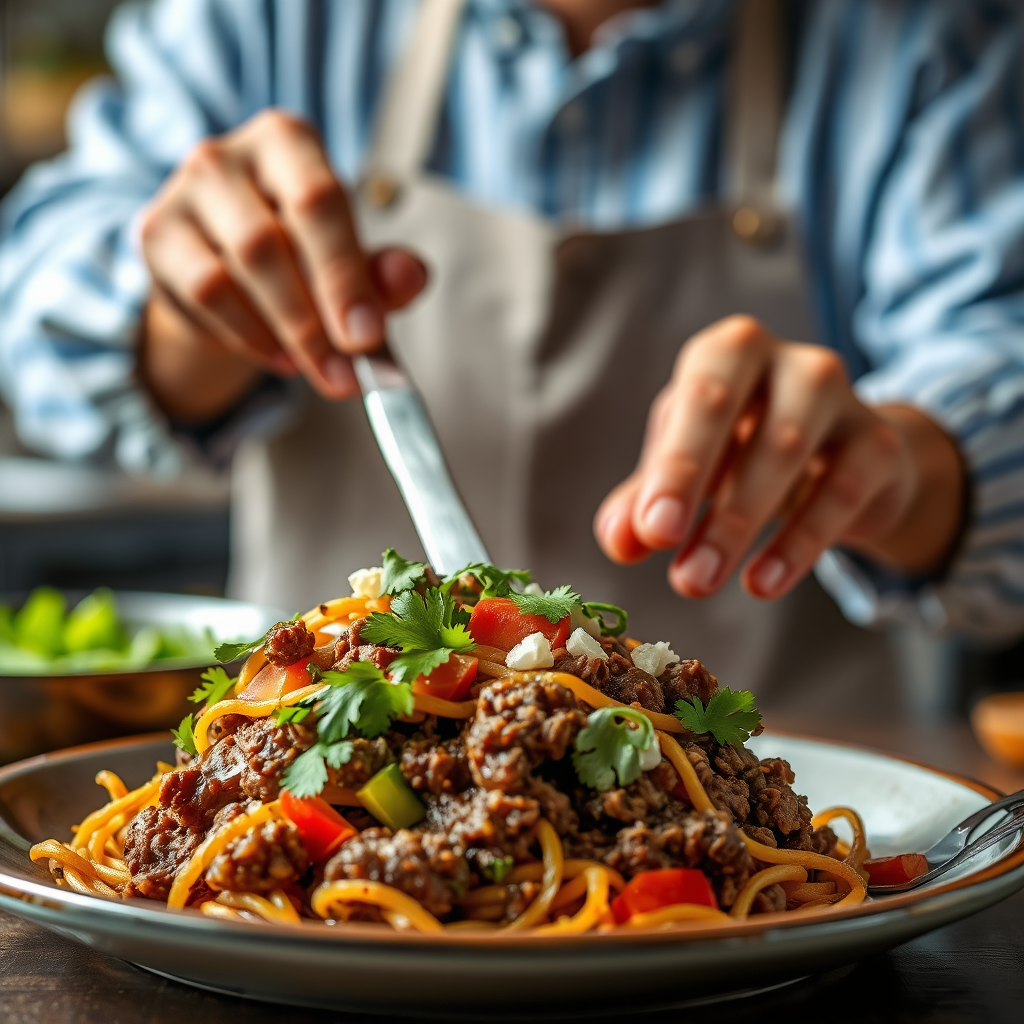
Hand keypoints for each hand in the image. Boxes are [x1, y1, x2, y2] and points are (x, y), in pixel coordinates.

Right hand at [138, 109, 426, 410]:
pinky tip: (278, 356)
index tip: (366, 337)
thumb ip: (385, 272)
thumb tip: (412, 275)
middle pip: (267, 241)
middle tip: (345, 374)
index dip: (344, 274)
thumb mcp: (354, 263)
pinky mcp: (156, 235)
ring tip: (319, 369)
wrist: (232, 269)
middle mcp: (228, 156)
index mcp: (290, 143)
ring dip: (283, 335)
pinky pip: (202, 296)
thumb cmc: (303, 256)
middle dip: (312, 320)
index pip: (319, 200)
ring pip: (230, 275)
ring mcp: (183, 193)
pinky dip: (247, 336)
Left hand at [594, 316, 964, 598]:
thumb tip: (619, 541)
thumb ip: (645, 501)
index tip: (654, 530)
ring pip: (789, 455)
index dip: (675, 463)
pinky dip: (798, 544)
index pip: (698, 396)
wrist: (845, 458)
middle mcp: (789, 363)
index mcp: (729, 353)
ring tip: (698, 582)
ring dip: (737, 527)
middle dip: (700, 494)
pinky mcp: (879, 446)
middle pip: (743, 421)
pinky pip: (840, 494)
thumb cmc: (745, 449)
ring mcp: (842, 398)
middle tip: (675, 568)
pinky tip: (761, 583)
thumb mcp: (688, 469)